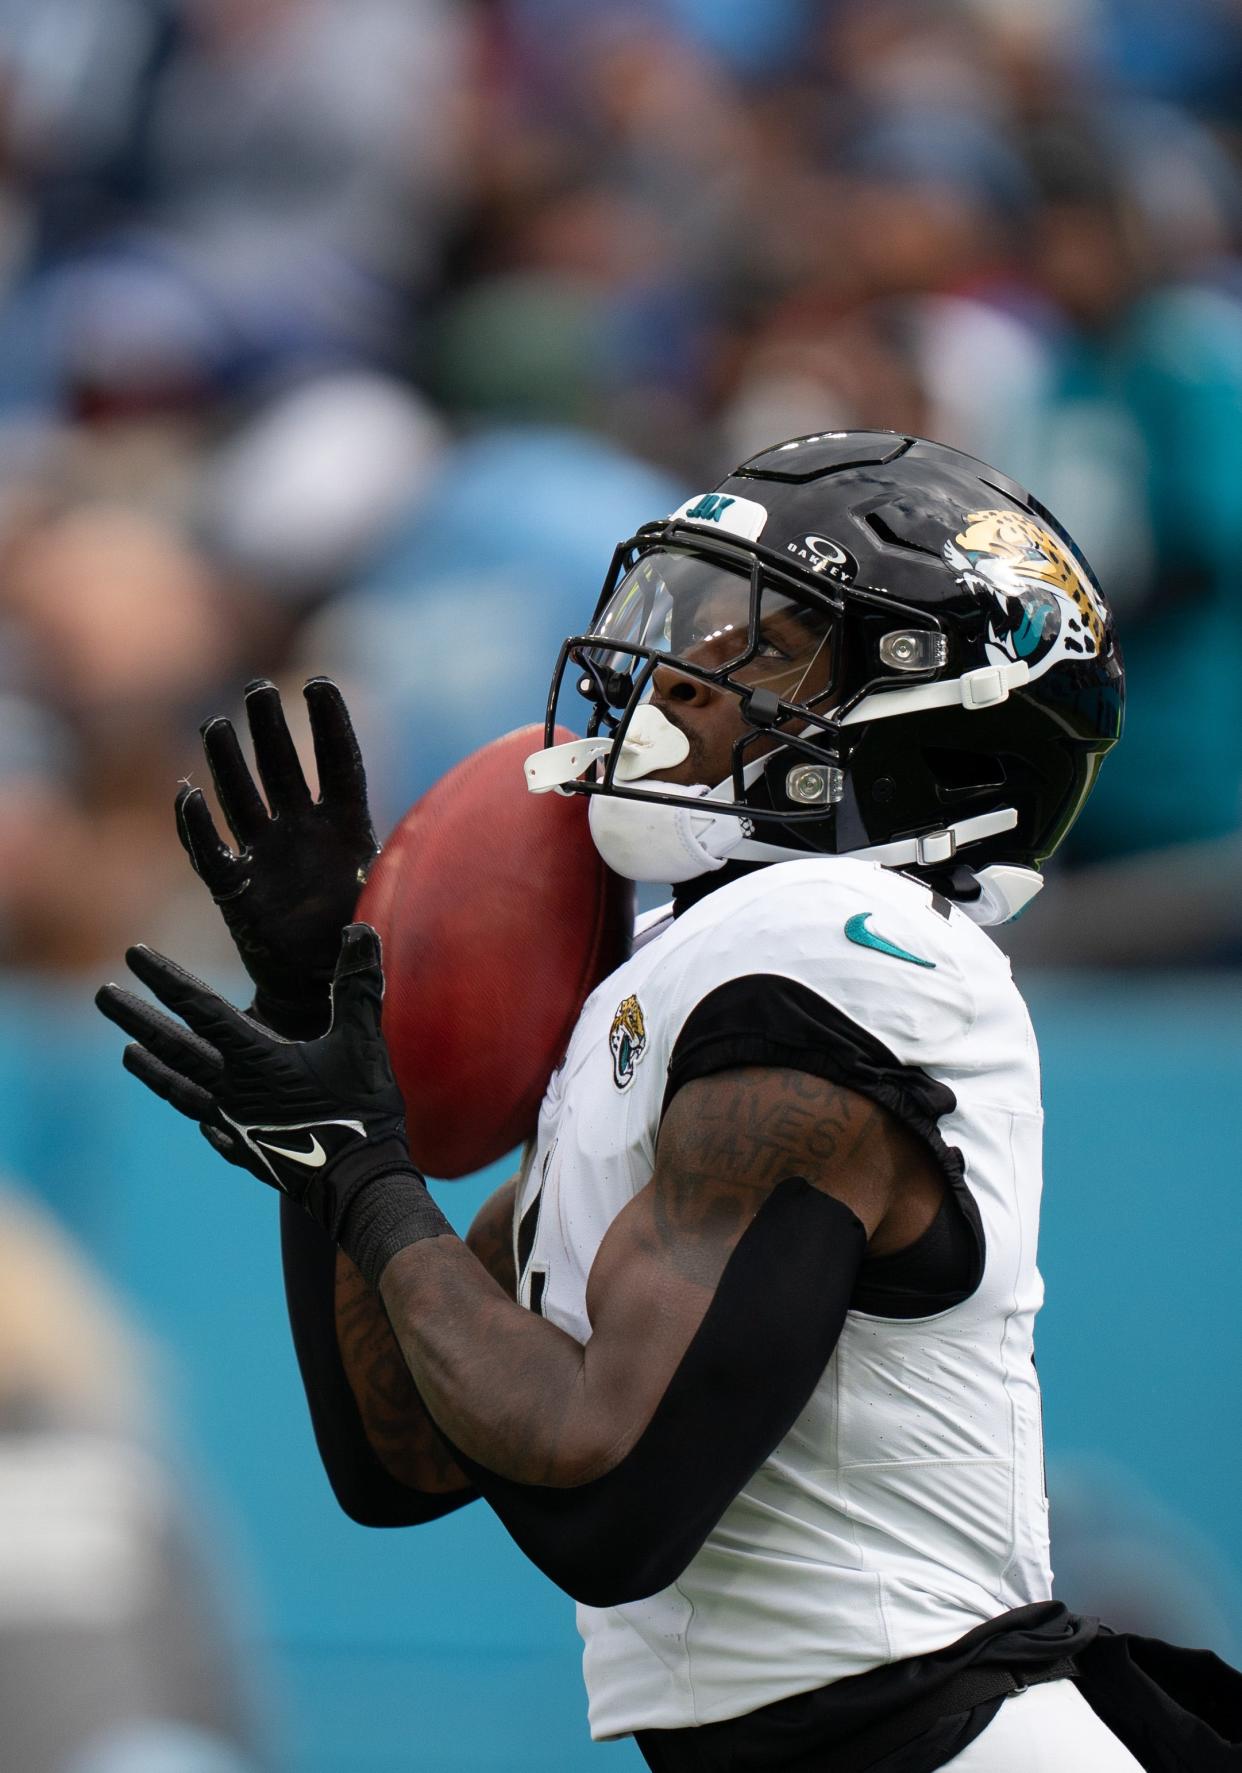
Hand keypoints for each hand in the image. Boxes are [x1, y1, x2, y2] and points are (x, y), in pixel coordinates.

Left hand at [96, 924, 412, 1238]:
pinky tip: (194, 1114)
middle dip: (136, 1017)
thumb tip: (358, 929)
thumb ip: (358, 986)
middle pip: (173, 1048)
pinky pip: (208, 1126)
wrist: (358, 1187)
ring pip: (180, 1090)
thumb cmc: (362, 1113)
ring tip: (126, 1052)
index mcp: (255, 1060)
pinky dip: (194, 1111)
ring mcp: (234, 1124)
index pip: (200, 1010)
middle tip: (103, 995)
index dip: (166, 979)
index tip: (134, 955)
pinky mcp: (245, 1151)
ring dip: (150, 1068)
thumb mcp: (364, 1043)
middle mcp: (233, 1090)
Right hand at [177, 678, 378, 1036]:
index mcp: (347, 828)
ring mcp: (266, 856)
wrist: (321, 988)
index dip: (331, 725)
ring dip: (227, 764)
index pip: (338, 765)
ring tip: (217, 725)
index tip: (321, 682)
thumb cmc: (360, 939)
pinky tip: (186, 793)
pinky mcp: (235, 889)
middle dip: (270, 730)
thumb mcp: (394, 898)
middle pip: (282, 769)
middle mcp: (302, 833)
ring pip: (242, 799)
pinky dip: (194, 827)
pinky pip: (209, 853)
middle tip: (257, 688)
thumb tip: (464, 845)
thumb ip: (413, 872)